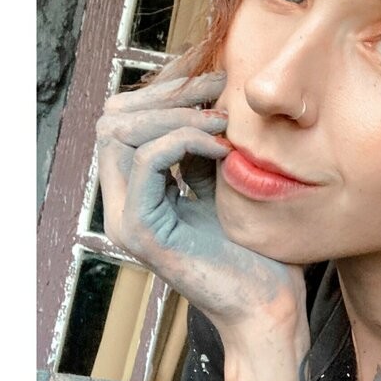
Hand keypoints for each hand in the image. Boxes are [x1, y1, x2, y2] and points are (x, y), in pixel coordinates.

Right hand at [96, 68, 306, 335]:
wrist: (269, 306)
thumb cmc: (258, 251)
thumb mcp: (226, 184)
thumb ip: (204, 151)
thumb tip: (205, 99)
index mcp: (138, 190)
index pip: (124, 117)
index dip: (162, 87)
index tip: (209, 75)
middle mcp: (123, 202)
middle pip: (112, 118)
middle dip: (167, 93)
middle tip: (218, 90)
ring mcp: (126, 218)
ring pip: (119, 133)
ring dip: (176, 114)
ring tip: (224, 122)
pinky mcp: (142, 232)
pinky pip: (147, 160)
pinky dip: (185, 140)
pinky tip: (223, 147)